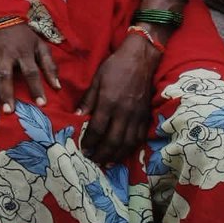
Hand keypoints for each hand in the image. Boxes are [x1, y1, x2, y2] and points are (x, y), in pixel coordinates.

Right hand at [0, 24, 60, 113]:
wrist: (0, 16)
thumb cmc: (23, 36)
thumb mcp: (40, 45)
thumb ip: (50, 65)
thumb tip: (57, 87)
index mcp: (23, 52)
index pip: (31, 72)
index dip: (37, 88)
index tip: (41, 104)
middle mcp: (6, 54)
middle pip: (5, 76)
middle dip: (6, 94)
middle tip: (8, 111)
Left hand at [77, 35, 159, 164]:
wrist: (141, 59)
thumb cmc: (115, 66)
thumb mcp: (96, 80)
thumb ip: (88, 100)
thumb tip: (77, 116)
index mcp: (109, 102)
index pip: (97, 128)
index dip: (89, 142)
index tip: (83, 149)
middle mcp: (124, 112)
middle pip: (113, 140)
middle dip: (102, 154)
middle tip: (93, 161)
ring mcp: (137, 115)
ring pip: (127, 142)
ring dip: (117, 156)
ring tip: (107, 164)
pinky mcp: (145, 115)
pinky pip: (139, 137)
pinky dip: (130, 148)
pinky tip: (123, 153)